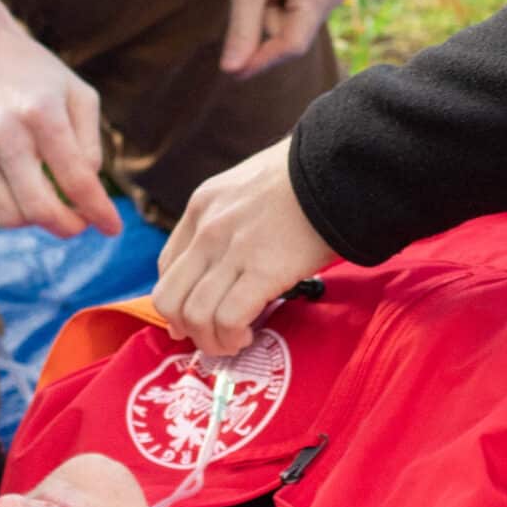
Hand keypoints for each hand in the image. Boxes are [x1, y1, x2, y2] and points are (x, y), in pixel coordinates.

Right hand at [0, 0, 119, 239]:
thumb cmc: (31, 72)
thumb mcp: (75, 92)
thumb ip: (89, 142)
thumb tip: (88, 189)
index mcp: (41, 113)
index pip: (76, 180)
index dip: (98, 211)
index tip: (112, 228)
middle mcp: (3, 133)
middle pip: (39, 209)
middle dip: (67, 227)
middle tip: (79, 224)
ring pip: (8, 216)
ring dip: (35, 220)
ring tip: (49, 205)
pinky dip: (7, 209)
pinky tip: (18, 189)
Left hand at [154, 137, 330, 353]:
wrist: (340, 166)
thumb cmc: (307, 174)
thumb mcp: (249, 183)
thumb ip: (233, 214)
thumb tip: (238, 250)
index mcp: (202, 205)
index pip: (167, 266)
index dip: (177, 302)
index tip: (193, 318)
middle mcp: (208, 229)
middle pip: (169, 298)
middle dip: (187, 329)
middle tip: (212, 338)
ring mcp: (232, 250)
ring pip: (194, 315)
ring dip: (212, 341)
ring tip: (234, 341)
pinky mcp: (263, 270)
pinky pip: (228, 319)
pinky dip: (232, 337)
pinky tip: (248, 335)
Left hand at [220, 0, 352, 80]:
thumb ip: (242, 32)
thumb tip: (232, 71)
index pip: (291, 45)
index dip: (260, 59)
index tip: (233, 72)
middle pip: (292, 35)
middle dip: (264, 21)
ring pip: (292, 23)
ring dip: (269, 10)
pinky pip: (297, 10)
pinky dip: (278, 3)